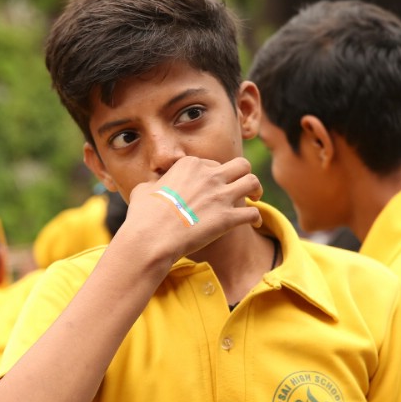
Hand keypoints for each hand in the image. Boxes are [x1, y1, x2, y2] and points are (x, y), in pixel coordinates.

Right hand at [126, 156, 262, 261]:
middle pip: (241, 165)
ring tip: (256, 197)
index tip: (212, 187)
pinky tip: (256, 223)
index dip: (214, 175)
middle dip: (244, 173)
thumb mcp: (143, 189)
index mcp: (190, 165)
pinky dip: (257, 218)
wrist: (151, 238)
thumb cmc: (143, 215)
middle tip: (244, 185)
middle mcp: (209, 175)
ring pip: (253, 181)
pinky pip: (253, 212)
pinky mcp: (228, 218)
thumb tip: (152, 186)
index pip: (212, 164)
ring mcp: (220, 195)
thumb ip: (154, 183)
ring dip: (256, 189)